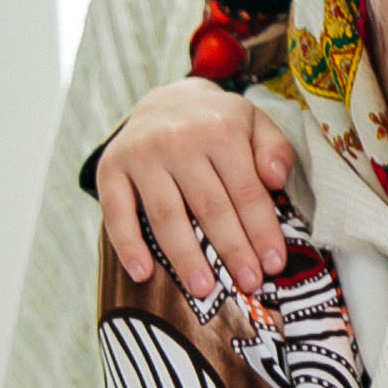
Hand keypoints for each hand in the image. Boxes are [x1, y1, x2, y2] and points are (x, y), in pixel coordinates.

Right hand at [96, 77, 298, 300]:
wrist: (165, 98)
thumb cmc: (219, 123)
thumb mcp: (255, 123)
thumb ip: (276, 150)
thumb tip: (276, 180)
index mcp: (221, 130)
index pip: (246, 191)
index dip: (261, 231)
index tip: (274, 265)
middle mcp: (178, 140)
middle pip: (209, 207)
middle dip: (231, 250)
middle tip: (246, 285)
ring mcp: (141, 154)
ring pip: (166, 215)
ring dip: (185, 257)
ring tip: (202, 289)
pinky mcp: (111, 167)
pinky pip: (116, 211)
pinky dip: (127, 245)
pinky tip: (143, 274)